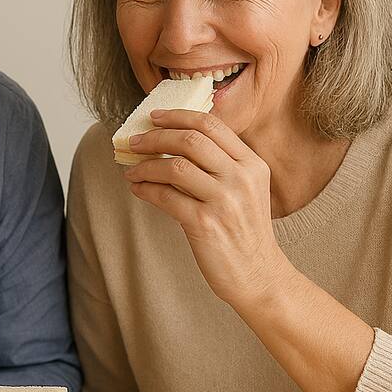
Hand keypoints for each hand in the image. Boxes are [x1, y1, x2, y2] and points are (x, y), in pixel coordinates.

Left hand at [122, 108, 293, 309]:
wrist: (258, 275)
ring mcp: (224, 201)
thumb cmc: (245, 231)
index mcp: (252, 164)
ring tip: (133, 169)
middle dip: (156, 137)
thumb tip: (174, 142)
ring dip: (145, 165)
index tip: (156, 117)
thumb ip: (222, 164)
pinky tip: (138, 189)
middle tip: (136, 141)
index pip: (212, 125)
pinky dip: (146, 189)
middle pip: (190, 140)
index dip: (178, 117)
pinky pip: (166, 197)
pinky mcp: (204, 224)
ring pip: (175, 167)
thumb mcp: (246, 190)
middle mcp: (241, 178)